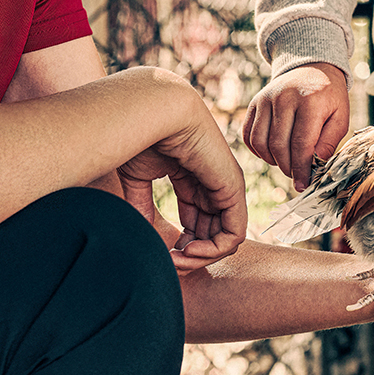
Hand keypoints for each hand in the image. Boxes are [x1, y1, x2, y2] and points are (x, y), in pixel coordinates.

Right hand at [117, 90, 248, 272]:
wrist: (153, 111)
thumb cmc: (141, 135)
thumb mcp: (139, 179)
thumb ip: (142, 206)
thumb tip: (142, 236)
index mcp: (194, 180)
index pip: (196, 224)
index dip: (179, 246)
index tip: (160, 255)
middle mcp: (214, 185)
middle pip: (210, 235)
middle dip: (190, 256)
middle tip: (168, 264)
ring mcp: (226, 187)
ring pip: (224, 240)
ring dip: (200, 258)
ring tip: (176, 260)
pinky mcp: (233, 189)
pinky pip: (234, 234)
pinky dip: (213, 251)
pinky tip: (188, 252)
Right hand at [243, 63, 348, 190]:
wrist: (311, 67)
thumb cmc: (329, 97)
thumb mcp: (340, 117)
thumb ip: (328, 143)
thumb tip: (313, 168)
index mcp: (310, 101)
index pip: (301, 145)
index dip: (300, 170)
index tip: (302, 185)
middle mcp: (284, 98)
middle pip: (278, 146)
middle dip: (287, 168)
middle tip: (296, 174)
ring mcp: (266, 99)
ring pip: (260, 143)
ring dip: (271, 160)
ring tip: (285, 162)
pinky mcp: (255, 102)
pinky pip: (249, 134)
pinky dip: (258, 150)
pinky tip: (272, 152)